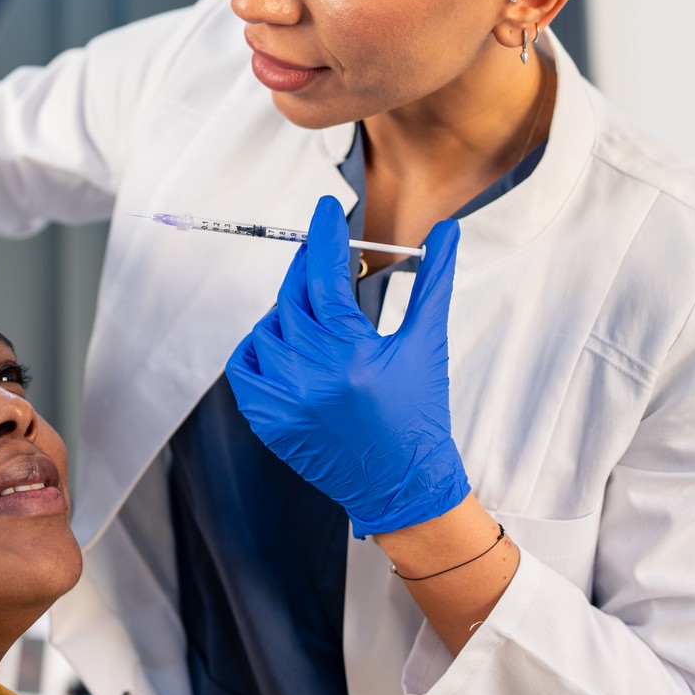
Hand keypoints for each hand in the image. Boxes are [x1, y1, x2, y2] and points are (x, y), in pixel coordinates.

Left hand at [224, 194, 469, 536]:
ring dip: (290, 312)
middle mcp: (312, 375)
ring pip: (269, 327)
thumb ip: (434, 282)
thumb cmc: (420, 414)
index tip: (325, 208)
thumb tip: (447, 230)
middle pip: (294, 296)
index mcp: (352, 354)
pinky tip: (289, 346)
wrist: (403, 486)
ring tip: (320, 317)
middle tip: (324, 255)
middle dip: (310, 270)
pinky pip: (247, 365)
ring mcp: (284, 400)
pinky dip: (262, 348)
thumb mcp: (428, 344)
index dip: (325, 236)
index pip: (326, 276)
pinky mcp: (267, 420)